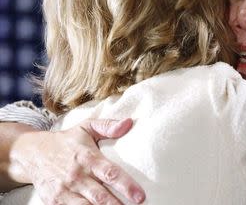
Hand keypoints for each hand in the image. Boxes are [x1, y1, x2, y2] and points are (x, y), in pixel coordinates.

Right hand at [9, 118, 145, 203]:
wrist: (32, 153)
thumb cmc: (66, 141)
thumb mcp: (86, 127)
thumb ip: (107, 126)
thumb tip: (129, 123)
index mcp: (87, 157)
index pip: (110, 173)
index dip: (126, 186)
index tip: (139, 196)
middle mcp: (76, 175)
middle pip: (100, 196)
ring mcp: (64, 190)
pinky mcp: (54, 201)